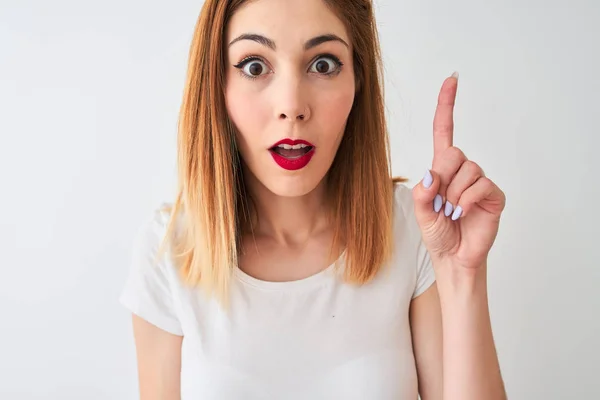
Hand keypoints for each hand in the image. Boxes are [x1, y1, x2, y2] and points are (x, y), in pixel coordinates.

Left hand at [412, 73, 505, 271]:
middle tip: (439, 200)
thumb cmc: (437, 232)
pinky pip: (480, 186)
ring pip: (468, 170)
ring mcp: (479, 182)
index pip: (444, 131)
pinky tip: (462, 213)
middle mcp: (462, 171)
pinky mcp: (493, 195)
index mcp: (442, 169)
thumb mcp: (420, 210)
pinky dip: (467, 200)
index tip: (452, 80)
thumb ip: (422, 191)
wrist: (453, 256)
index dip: (446, 106)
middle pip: (454, 153)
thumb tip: (432, 174)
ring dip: (453, 194)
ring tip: (451, 211)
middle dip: (443, 177)